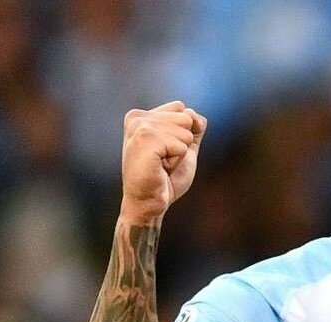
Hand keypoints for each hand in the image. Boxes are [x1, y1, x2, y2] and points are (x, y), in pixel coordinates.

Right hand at [119, 100, 206, 223]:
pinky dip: (177, 160)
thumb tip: (193, 114)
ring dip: (179, 153)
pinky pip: (181, 145)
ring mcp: (139, 127)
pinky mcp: (145, 139)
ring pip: (185, 131)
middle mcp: (137, 117)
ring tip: (161, 165)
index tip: (166, 152)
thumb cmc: (164, 179)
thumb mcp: (184, 147)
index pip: (181, 109)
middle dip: (183, 143)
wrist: (149, 203)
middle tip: (164, 161)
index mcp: (140, 116)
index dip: (184, 134)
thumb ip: (192, 127)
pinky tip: (160, 168)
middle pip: (186, 117)